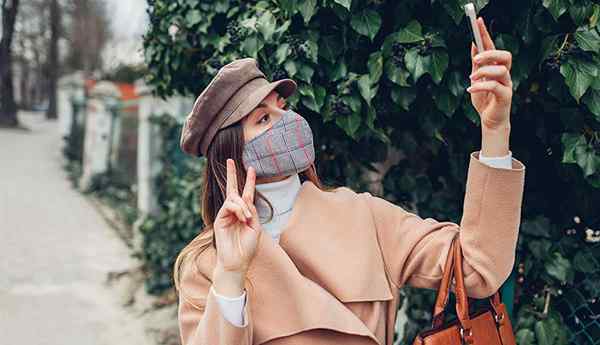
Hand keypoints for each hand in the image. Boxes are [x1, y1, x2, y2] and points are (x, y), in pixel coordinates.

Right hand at [213, 159, 260, 274]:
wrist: (237, 262)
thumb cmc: (247, 247)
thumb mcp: (255, 227)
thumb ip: (252, 211)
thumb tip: (245, 199)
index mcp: (244, 213)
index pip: (246, 193)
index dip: (249, 181)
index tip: (251, 168)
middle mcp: (234, 212)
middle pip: (232, 189)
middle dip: (231, 174)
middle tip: (229, 160)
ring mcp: (225, 215)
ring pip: (233, 199)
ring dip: (243, 206)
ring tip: (247, 219)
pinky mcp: (219, 219)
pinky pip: (229, 206)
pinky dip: (238, 210)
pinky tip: (243, 218)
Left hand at [467, 17, 512, 130]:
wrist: (489, 121)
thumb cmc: (484, 100)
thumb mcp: (476, 79)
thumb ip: (476, 64)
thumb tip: (474, 44)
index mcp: (497, 68)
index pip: (493, 47)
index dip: (486, 34)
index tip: (478, 22)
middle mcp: (505, 74)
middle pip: (505, 56)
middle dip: (490, 54)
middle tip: (475, 60)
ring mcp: (507, 85)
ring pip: (502, 70)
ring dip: (484, 72)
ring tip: (471, 79)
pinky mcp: (506, 97)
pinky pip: (495, 87)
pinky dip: (481, 86)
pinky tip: (470, 89)